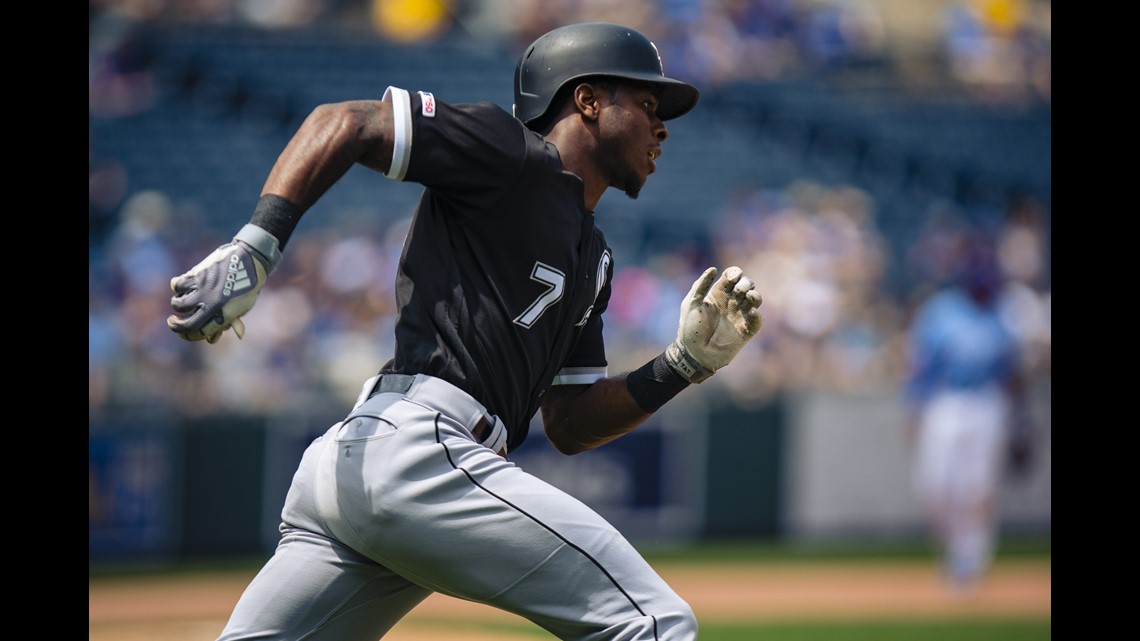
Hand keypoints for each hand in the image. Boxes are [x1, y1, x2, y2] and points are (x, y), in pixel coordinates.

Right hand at [167, 225, 278, 343]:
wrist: (250, 259)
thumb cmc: (248, 285)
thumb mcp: (242, 307)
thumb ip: (226, 322)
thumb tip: (211, 340)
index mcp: (224, 316)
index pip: (199, 332)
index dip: (188, 336)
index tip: (182, 333)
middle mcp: (211, 305)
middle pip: (185, 324)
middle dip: (175, 326)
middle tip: (172, 322)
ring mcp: (202, 290)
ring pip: (179, 304)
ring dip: (177, 304)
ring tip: (178, 303)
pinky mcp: (197, 275)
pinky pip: (177, 285)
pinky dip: (177, 286)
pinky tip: (179, 286)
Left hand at [665, 266, 762, 381]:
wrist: (694, 353)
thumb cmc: (690, 328)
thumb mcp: (691, 303)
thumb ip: (700, 285)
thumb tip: (713, 269)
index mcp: (718, 293)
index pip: (732, 276)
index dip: (735, 273)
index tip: (732, 277)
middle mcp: (731, 302)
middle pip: (746, 285)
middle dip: (746, 283)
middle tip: (739, 290)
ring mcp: (739, 316)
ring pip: (755, 299)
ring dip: (755, 295)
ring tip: (749, 297)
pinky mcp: (746, 331)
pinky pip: (757, 319)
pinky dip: (757, 314)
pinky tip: (750, 312)